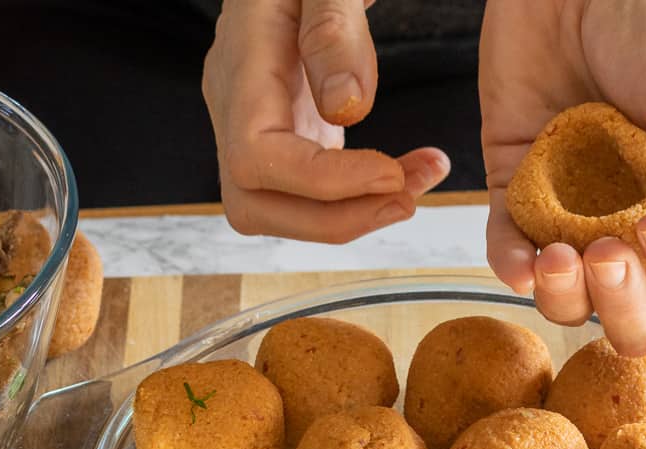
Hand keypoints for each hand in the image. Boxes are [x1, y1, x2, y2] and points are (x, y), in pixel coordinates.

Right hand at [203, 0, 450, 243]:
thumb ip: (333, 32)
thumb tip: (347, 110)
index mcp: (239, 66)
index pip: (256, 158)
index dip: (321, 183)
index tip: (391, 173)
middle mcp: (231, 107)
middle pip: (252, 204)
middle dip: (334, 218)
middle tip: (409, 196)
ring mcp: (249, 127)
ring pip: (272, 211)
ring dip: (347, 217)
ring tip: (413, 185)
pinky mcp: (278, 136)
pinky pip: (299, 195)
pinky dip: (349, 201)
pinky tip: (398, 175)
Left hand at [480, 0, 645, 355]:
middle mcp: (627, 222)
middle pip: (631, 310)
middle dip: (622, 305)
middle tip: (609, 256)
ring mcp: (568, 211)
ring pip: (567, 295)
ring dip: (565, 294)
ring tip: (562, 257)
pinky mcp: (512, 187)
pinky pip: (506, 244)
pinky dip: (510, 262)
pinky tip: (522, 264)